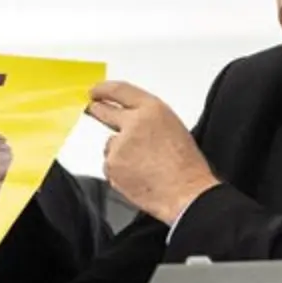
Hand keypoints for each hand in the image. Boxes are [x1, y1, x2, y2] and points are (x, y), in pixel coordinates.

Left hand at [88, 81, 219, 224]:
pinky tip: (137, 176)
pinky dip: (119, 171)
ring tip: (143, 165)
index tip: (96, 91)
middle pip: (104, 111)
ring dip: (119, 153)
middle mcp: (133, 123)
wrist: (186, 193)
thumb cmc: (186, 166)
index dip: (104, 89)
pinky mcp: (112, 165)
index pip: (120, 91)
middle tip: (94, 110)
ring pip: (110, 145)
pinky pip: (109, 166)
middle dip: (97, 110)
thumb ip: (148, 119)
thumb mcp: (173, 128)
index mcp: (152, 110)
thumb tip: (132, 120)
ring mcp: (119, 145)